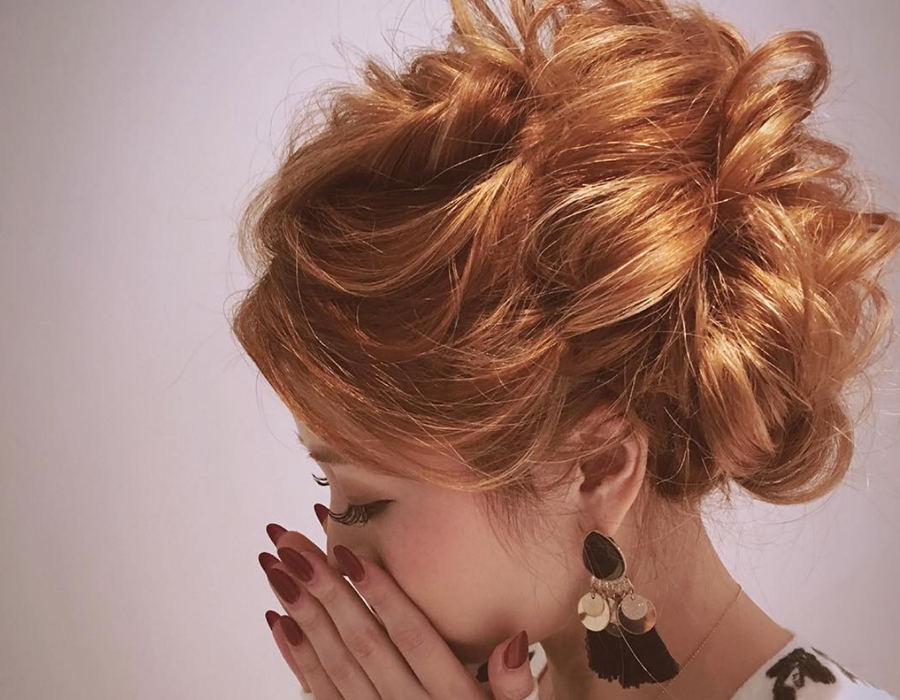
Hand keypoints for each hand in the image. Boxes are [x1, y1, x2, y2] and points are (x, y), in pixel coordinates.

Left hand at [259, 524, 537, 699]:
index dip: (381, 594)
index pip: (413, 636)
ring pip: (335, 664)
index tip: (349, 551)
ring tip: (277, 568)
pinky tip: (279, 619)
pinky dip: (296, 657)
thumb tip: (514, 639)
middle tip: (292, 544)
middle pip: (364, 643)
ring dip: (302, 613)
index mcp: (453, 697)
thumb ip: (514, 682)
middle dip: (325, 588)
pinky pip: (320, 695)